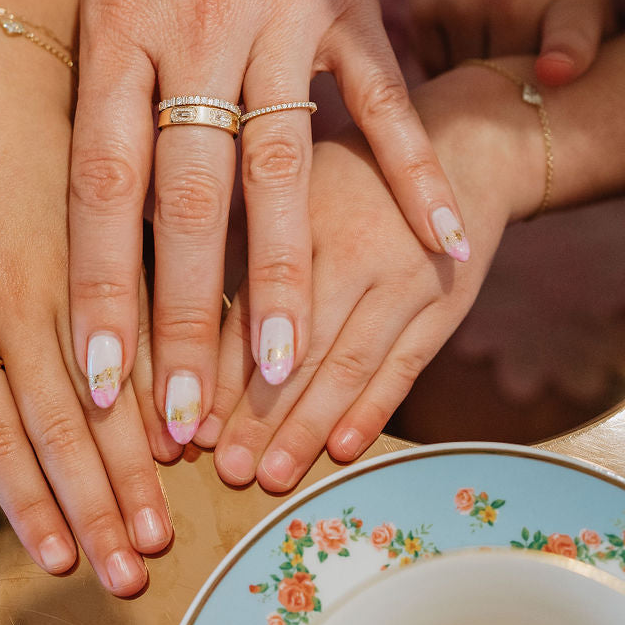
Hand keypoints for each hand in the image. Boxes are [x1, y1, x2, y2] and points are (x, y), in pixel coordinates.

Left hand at [0, 25, 172, 596]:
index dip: (28, 498)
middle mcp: (28, 304)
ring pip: (118, 379)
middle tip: (131, 570)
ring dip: (143, 456)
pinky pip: (158, 320)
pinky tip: (205, 419)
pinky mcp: (129, 243)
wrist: (0, 68)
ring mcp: (86, 274)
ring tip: (168, 516)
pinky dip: (179, 375)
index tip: (57, 561)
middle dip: (97, 501)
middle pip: (64, 421)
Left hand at [69, 0, 469, 451]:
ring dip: (286, 273)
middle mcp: (192, 31)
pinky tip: (446, 242)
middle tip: (183, 417)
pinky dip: (414, 171)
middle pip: (184, 198)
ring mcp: (276, 15)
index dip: (101, 291)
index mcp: (116, 28)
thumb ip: (105, 70)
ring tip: (290, 365)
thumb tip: (99, 183)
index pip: (100, 187)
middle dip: (184, 316)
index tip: (104, 382)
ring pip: (281, 165)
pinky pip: (384, 98)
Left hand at [199, 62, 543, 490]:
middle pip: (299, 342)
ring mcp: (406, 276)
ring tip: (271, 476)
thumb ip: (235, 233)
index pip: (251, 301)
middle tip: (223, 470)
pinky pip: (405, 366)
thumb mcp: (289, 179)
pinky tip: (342, 452)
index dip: (217, 368)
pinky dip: (373, 410)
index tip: (185, 421)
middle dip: (258, 414)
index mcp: (299, 208)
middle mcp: (355, 243)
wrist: (464, 148)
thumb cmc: (350, 172)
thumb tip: (159, 298)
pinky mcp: (445, 304)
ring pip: (350, 363)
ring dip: (309, 426)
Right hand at [412, 0, 612, 86]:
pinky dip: (450, 69)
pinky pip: (436, 69)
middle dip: (518, 93)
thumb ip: (592, 56)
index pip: (570, 33)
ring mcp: (461, 2)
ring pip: (467, 82)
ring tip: (495, 55)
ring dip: (478, 84)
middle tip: (525, 83)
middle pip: (511, 85)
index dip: (564, 57)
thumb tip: (567, 125)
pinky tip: (469, 42)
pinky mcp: (424, 8)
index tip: (554, 74)